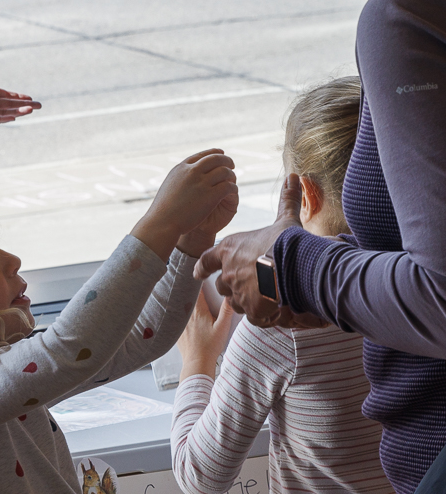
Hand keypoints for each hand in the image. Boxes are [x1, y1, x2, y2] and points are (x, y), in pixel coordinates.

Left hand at [0, 57, 40, 123]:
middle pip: (8, 105)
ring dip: (17, 112)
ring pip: (2, 112)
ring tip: (31, 110)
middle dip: (24, 106)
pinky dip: (2, 118)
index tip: (30, 98)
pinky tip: (13, 117)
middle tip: (40, 106)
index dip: (18, 97)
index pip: (5, 95)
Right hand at [132, 149, 237, 259]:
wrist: (162, 223)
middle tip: (232, 165)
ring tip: (232, 180)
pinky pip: (228, 186)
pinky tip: (232, 192)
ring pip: (225, 171)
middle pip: (215, 159)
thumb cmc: (163, 209)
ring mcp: (201, 183)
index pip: (201, 155)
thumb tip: (185, 176)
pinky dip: (233, 188)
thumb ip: (180, 178)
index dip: (214, 153)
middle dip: (226, 160)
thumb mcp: (169, 186)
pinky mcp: (210, 196)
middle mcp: (191, 172)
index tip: (221, 153)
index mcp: (180, 168)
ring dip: (231, 175)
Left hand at [177, 283, 237, 379]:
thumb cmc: (211, 346)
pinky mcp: (176, 329)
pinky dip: (177, 309)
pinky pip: (175, 315)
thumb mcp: (223, 327)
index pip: (195, 290)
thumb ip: (227, 310)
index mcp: (198, 311)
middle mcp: (186, 314)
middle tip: (188, 277)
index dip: (196, 281)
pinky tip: (176, 307)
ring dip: (182, 298)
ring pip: (180, 305)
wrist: (197, 362)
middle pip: (186, 296)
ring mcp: (180, 322)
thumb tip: (230, 294)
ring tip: (181, 288)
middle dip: (188, 287)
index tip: (197, 273)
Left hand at [195, 175, 301, 327]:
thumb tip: (294, 177)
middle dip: (234, 286)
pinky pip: (253, 316)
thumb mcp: (285, 220)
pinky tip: (274, 311)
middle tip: (252, 284)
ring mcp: (237, 293)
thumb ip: (286, 200)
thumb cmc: (288, 241)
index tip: (197, 273)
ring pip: (236, 302)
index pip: (207, 260)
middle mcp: (228, 272)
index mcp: (229, 250)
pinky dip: (262, 315)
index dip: (203, 267)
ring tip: (265, 297)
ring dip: (247, 301)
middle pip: (223, 284)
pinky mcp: (251, 310)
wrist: (297, 266)